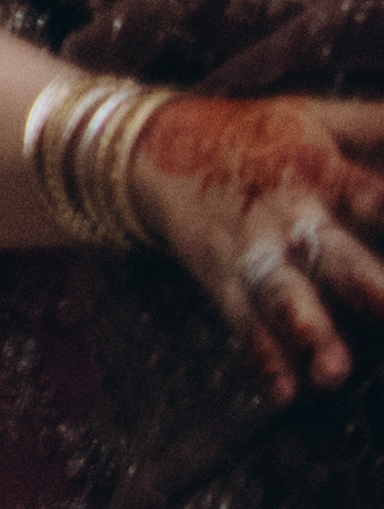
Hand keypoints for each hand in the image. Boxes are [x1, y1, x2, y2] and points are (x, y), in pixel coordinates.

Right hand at [133, 94, 383, 404]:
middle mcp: (288, 215)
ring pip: (283, 295)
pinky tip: (285, 390)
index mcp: (320, 172)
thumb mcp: (314, 118)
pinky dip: (263, 358)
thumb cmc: (253, 136)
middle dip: (366, 283)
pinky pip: (244, 323)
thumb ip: (377, 124)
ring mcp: (252, 250)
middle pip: (333, 253)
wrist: (148, 148)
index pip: (371, 195)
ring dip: (308, 330)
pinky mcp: (221, 278)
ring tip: (333, 370)